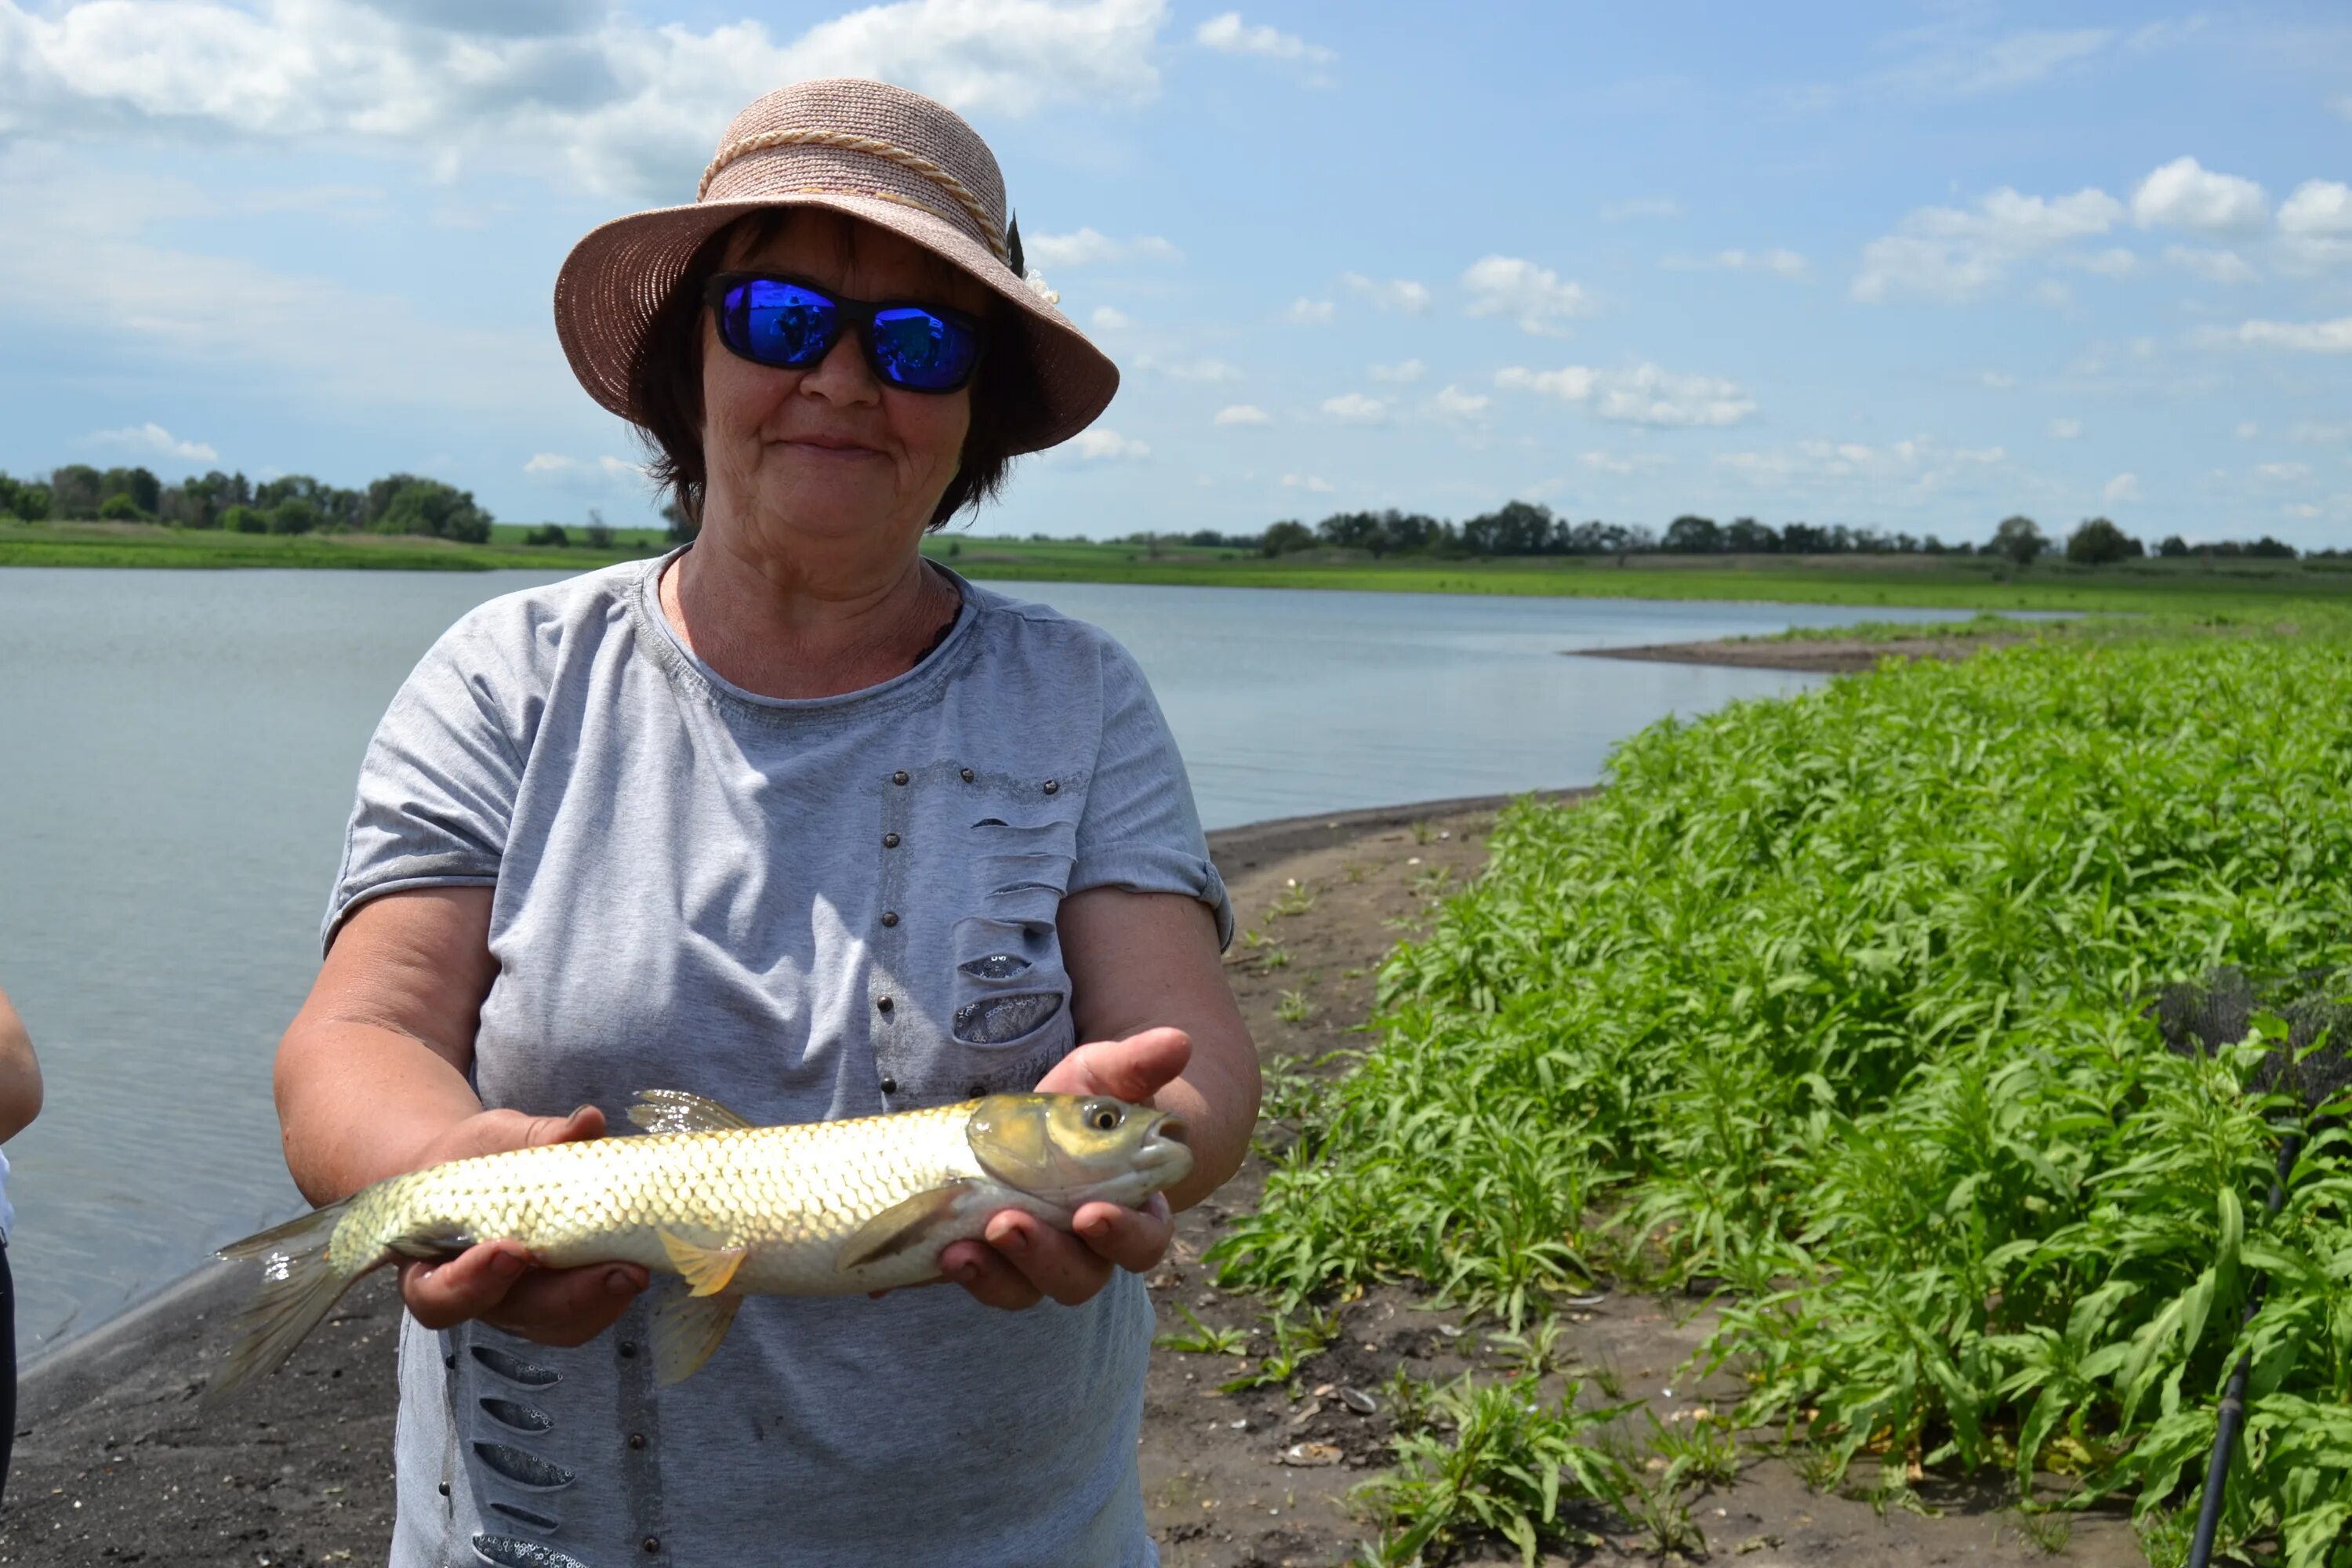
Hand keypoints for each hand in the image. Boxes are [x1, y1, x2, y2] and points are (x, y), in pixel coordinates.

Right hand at [397, 1104, 648, 1345]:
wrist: (477, 1172)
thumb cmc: (473, 1159)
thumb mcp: (492, 1139)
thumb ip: (532, 1136)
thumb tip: (587, 1121)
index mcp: (433, 1267)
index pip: (441, 1297)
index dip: (473, 1283)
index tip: (511, 1251)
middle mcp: (479, 1298)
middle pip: (518, 1317)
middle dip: (572, 1297)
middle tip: (618, 1271)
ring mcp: (522, 1304)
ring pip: (559, 1323)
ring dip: (602, 1300)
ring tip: (638, 1268)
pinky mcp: (560, 1298)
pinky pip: (585, 1311)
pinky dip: (613, 1291)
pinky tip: (641, 1261)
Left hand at [939, 1027, 1188, 1310]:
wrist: (1032, 1124)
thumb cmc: (1084, 1103)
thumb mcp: (1104, 1077)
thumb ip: (1138, 1066)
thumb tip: (1178, 1041)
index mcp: (1132, 1209)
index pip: (1144, 1241)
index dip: (1123, 1235)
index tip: (1090, 1213)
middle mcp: (1088, 1248)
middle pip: (1082, 1278)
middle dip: (1046, 1257)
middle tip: (1010, 1223)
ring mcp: (1038, 1262)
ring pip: (1029, 1289)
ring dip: (999, 1274)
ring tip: (963, 1246)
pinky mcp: (994, 1263)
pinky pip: (985, 1285)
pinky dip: (967, 1275)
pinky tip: (947, 1253)